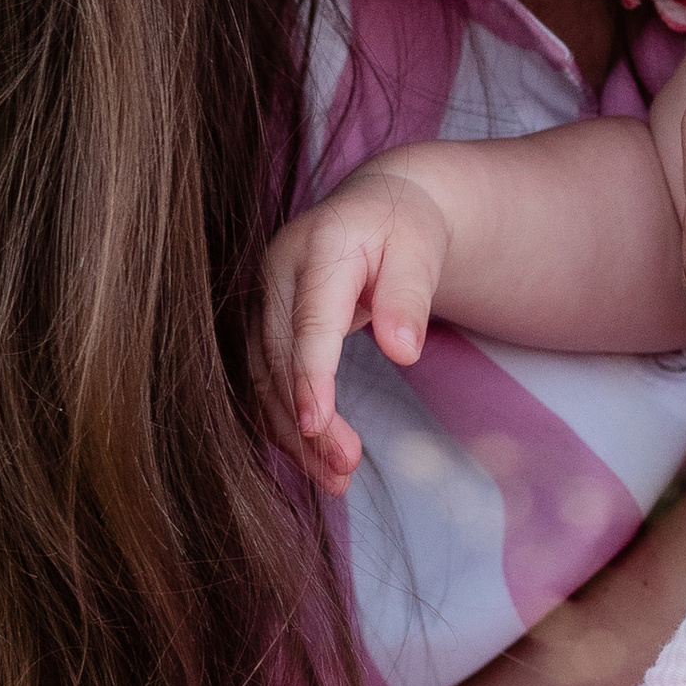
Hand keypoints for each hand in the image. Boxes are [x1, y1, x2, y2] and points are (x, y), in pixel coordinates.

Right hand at [257, 162, 454, 493]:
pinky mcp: (264, 324)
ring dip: (293, 432)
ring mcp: (264, 299)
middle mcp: (278, 274)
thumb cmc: (405, 228)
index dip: (311, 375)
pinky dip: (284, 419)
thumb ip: (409, 296)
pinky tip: (311, 454)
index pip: (309, 322)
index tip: (319, 424)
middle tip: (344, 471)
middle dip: (306, 420)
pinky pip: (265, 379)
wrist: (377, 209)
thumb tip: (404, 350)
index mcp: (320, 248)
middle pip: (281, 359)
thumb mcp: (421, 251)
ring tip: (335, 477)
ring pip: (264, 377)